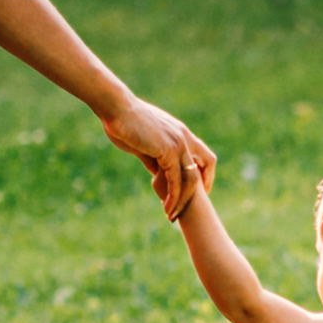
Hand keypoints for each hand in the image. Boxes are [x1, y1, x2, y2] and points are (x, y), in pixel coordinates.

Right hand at [103, 96, 216, 220]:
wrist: (116, 108)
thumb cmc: (123, 122)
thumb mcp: (143, 143)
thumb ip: (153, 158)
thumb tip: (156, 173)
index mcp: (180, 132)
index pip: (203, 154)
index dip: (203, 173)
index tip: (196, 190)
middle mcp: (184, 137)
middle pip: (206, 165)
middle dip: (201, 189)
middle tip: (190, 207)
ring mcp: (178, 143)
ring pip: (191, 178)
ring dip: (183, 199)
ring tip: (172, 215)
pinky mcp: (168, 151)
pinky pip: (176, 180)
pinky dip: (173, 196)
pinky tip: (166, 207)